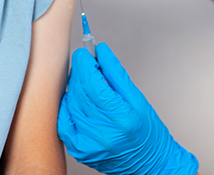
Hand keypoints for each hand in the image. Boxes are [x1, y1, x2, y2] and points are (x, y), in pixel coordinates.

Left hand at [59, 43, 198, 174]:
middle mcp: (103, 133)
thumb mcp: (137, 98)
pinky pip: (63, 122)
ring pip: (70, 104)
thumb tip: (100, 50)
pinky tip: (75, 100)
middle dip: (80, 73)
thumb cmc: (148, 132)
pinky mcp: (80, 150)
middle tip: (85, 64)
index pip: (92, 83)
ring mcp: (89, 144)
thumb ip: (116, 73)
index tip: (83, 53)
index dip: (84, 64)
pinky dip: (66, 107)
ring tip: (85, 83)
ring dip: (74, 88)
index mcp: (121, 117)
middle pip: (80, 92)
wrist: (149, 164)